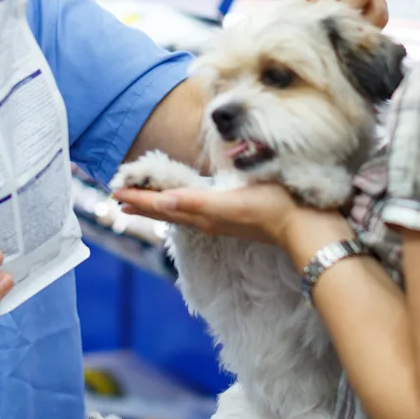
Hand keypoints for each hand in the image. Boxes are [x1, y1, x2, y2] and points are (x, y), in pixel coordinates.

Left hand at [115, 184, 352, 256]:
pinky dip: (180, 207)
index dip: (139, 199)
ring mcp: (220, 220)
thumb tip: (162, 202)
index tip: (115, 192)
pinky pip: (196, 213)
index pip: (163, 205)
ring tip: (143, 203)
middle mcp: (208, 219)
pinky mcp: (233, 219)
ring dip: (159, 206)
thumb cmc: (272, 207)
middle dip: (143, 204)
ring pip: (180, 213)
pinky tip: (185, 204)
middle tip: (119, 198)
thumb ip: (196, 201)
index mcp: (204, 213)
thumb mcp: (231, 202)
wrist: (304, 226)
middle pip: (167, 211)